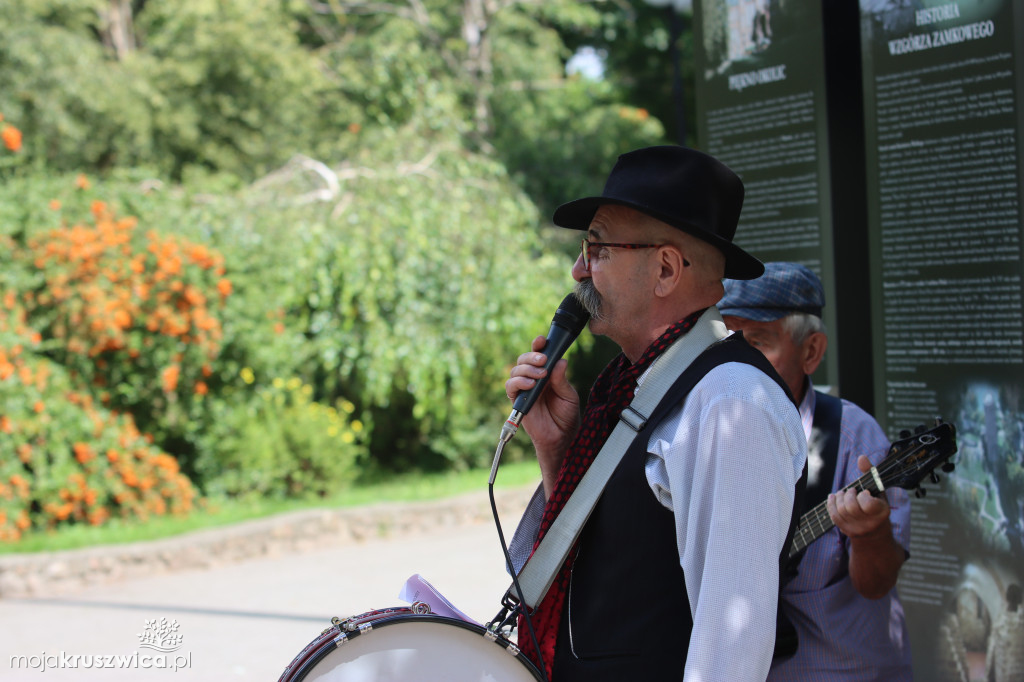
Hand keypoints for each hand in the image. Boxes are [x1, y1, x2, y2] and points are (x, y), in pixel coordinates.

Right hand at [505, 335, 580, 496]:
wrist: (561, 437)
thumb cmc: (566, 416)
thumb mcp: (569, 395)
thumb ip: (561, 379)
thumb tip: (561, 361)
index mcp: (547, 374)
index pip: (539, 355)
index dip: (538, 345)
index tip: (542, 340)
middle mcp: (534, 379)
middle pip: (524, 359)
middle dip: (532, 356)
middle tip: (543, 360)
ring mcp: (524, 389)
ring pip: (516, 370)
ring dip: (526, 369)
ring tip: (540, 375)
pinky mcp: (517, 401)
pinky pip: (511, 387)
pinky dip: (519, 382)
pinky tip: (530, 384)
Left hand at [826, 455, 891, 539]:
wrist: (875, 533)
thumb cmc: (876, 505)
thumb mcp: (878, 490)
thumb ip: (870, 473)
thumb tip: (861, 457)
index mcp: (882, 512)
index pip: (868, 504)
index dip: (862, 495)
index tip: (864, 492)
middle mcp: (871, 523)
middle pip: (851, 507)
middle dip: (847, 495)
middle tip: (850, 491)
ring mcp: (858, 529)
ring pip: (841, 511)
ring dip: (838, 498)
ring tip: (843, 494)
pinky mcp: (847, 531)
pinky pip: (834, 516)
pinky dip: (831, 504)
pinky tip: (833, 498)